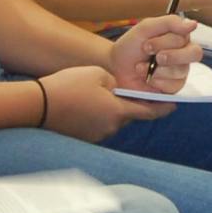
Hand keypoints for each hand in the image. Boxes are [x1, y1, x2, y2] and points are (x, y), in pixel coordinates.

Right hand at [40, 64, 168, 140]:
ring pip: (112, 120)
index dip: (162, 108)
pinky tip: (83, 104)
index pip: (148, 112)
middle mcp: (111, 127)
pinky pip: (98, 125)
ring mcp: (97, 135)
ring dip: (110, 109)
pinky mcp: (85, 138)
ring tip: (93, 94)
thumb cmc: (68, 86)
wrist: (38, 105)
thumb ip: (116, 83)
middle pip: (128, 115)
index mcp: (118, 112)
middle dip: (127, 103)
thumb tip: (117, 91)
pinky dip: (96, 115)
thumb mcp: (98, 74)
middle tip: (117, 89)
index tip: (173, 106)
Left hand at [108, 14, 199, 91]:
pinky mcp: (173, 88)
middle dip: (170, 55)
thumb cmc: (131, 46)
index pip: (186, 38)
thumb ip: (170, 22)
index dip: (166, 41)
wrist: (116, 67)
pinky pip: (173, 85)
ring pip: (181, 70)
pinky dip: (156, 81)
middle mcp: (183, 54)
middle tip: (152, 56)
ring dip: (157, 69)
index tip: (146, 43)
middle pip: (194, 53)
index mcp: (179, 37)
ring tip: (141, 67)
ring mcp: (180, 72)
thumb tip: (193, 24)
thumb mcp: (146, 27)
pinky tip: (147, 78)